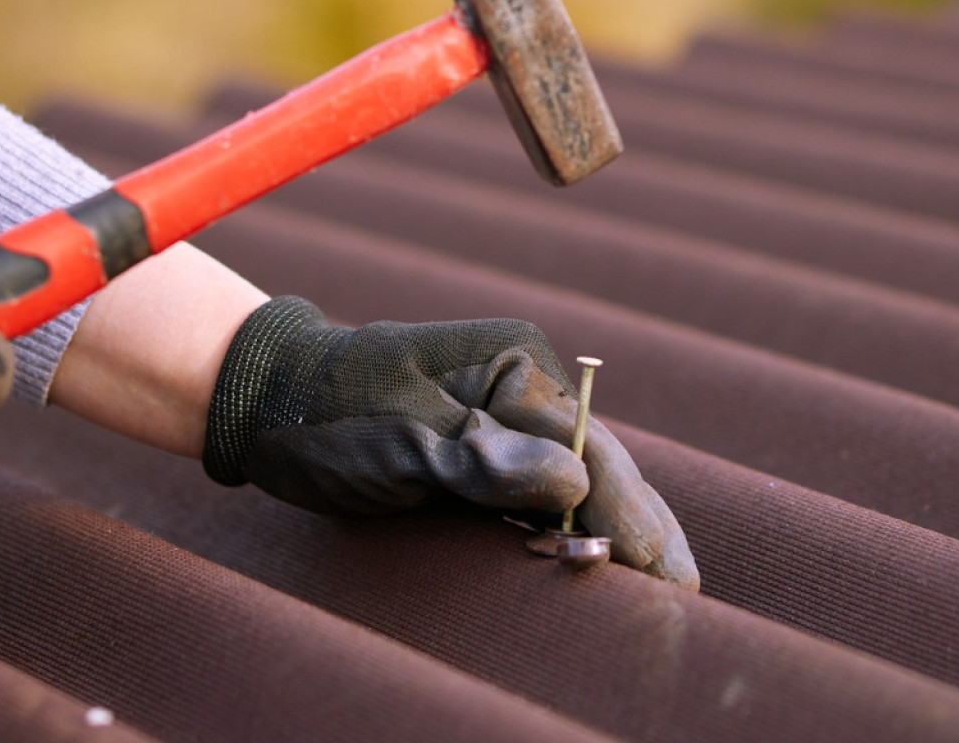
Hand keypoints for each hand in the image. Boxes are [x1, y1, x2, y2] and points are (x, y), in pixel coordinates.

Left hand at [203, 295, 697, 588]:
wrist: (271, 396)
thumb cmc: (328, 415)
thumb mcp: (397, 444)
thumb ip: (482, 465)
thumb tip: (572, 485)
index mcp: (518, 367)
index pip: (592, 457)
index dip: (629, 521)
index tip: (664, 575)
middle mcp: (528, 383)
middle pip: (605, 465)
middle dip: (644, 526)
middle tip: (686, 592)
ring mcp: (512, 409)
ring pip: (587, 477)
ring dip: (623, 527)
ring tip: (671, 581)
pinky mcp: (491, 438)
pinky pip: (552, 485)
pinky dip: (585, 521)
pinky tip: (611, 555)